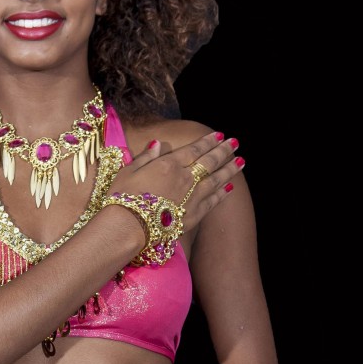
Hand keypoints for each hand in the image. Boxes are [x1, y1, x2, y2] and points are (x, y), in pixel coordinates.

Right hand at [123, 128, 241, 227]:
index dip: (207, 142)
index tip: (219, 135)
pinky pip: (212, 202)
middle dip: (223, 151)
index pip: (193, 149)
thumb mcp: (128, 171)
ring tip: (241, 162)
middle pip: (209, 162)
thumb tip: (158, 143)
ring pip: (216, 180)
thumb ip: (145, 157)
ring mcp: (191, 197)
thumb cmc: (122, 199)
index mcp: (168, 164)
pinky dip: (222, 194)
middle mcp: (184, 178)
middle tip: (235, 143)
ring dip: (229, 169)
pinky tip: (229, 188)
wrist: (127, 228)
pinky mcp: (193, 216)